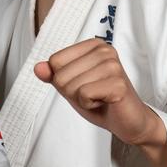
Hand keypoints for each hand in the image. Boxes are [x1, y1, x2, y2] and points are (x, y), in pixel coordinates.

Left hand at [34, 39, 165, 147]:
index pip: (55, 61)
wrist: (128, 121)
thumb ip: (54, 75)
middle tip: (93, 94)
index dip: (63, 81)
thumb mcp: (71, 86)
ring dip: (82, 99)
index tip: (84, 84)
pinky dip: (89, 105)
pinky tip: (105, 102)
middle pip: (61, 75)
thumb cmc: (101, 100)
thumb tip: (38, 68)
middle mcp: (105, 51)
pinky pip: (84, 95)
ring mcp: (113, 66)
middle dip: (72, 92)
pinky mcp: (118, 84)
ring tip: (100, 97)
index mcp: (93, 46)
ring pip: (71, 86)